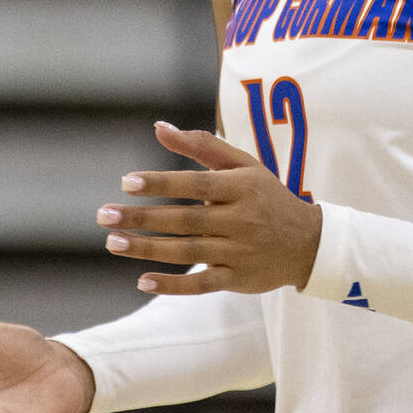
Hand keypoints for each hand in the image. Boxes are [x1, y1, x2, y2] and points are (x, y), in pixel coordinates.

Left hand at [97, 121, 322, 295]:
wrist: (308, 242)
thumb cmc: (266, 196)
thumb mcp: (243, 165)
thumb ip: (202, 146)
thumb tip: (158, 127)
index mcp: (243, 187)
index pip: (196, 184)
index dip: (161, 183)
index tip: (126, 183)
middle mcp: (242, 220)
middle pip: (185, 220)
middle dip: (143, 218)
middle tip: (104, 215)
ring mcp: (240, 252)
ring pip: (188, 252)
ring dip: (148, 249)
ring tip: (113, 242)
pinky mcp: (238, 280)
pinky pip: (202, 284)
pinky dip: (173, 285)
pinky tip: (143, 281)